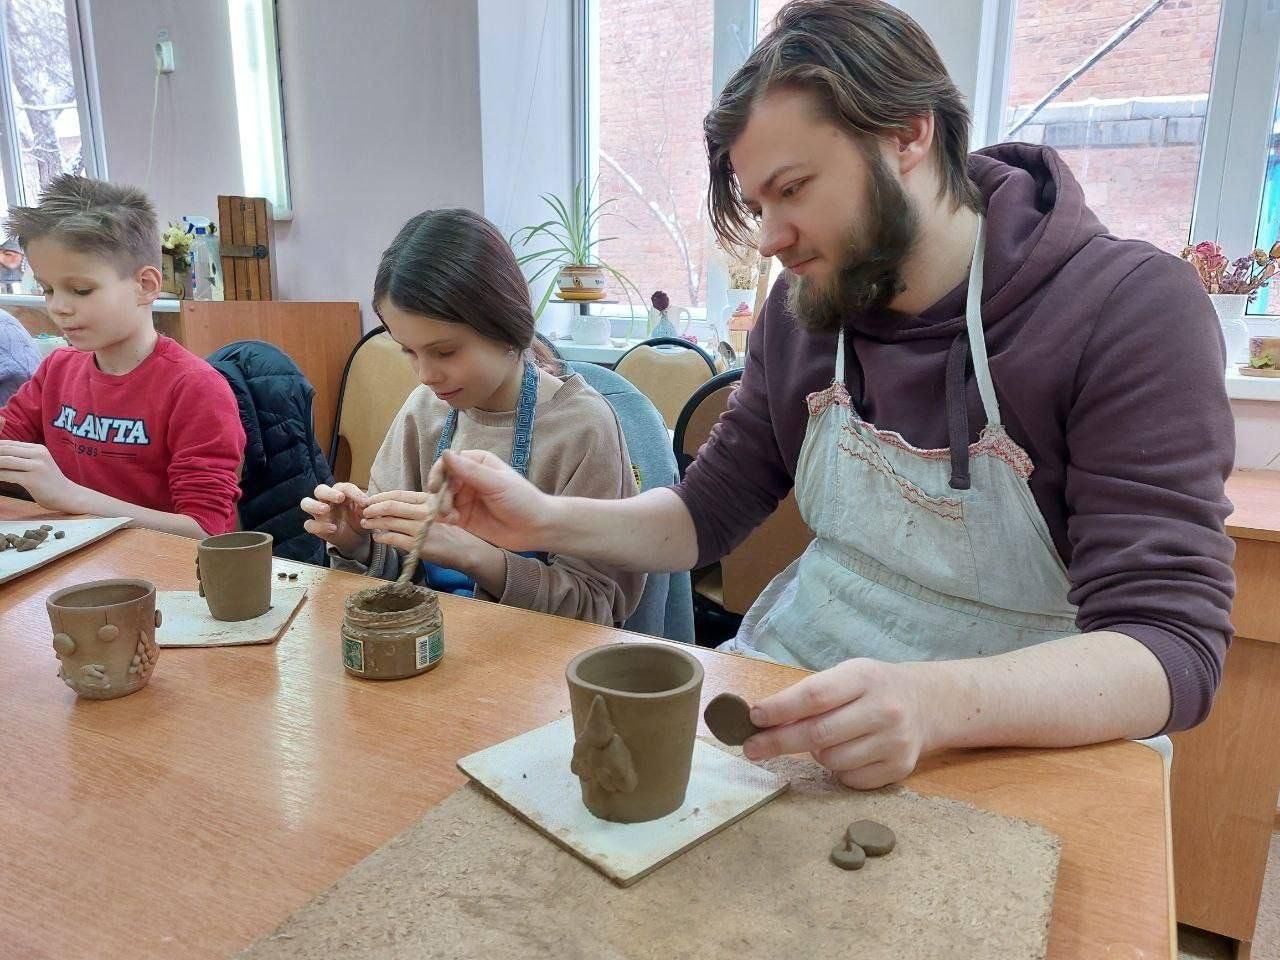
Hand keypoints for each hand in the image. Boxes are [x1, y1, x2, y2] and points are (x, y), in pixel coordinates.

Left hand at [0, 440, 82, 511]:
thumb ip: (22, 459)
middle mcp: (38, 454)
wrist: (68, 497)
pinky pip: (7, 475)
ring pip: (4, 461)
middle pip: (5, 449)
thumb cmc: (49, 484)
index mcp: (38, 448)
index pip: (8, 444)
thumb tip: (1, 458)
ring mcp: (37, 466)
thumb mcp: (38, 465)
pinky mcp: (33, 479)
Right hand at [301, 482, 368, 556]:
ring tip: (325, 509)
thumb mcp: (367, 513)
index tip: (365, 502)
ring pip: (306, 503)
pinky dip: (319, 526)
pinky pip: (309, 524)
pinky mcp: (316, 526)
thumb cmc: (360, 519)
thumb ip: (367, 507)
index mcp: (341, 492)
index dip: (354, 493)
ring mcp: (319, 512)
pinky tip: (333, 528)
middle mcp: (327, 500)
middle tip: (340, 497)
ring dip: (314, 505)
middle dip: (329, 492)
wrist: (357, 537)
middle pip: (320, 490)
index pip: (344, 487)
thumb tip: (369, 503)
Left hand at [361, 489, 490, 570]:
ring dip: (373, 523)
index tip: (370, 499)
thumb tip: (394, 506)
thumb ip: (419, 508)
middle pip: (390, 506)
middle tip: (364, 512)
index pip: (398, 495)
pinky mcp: (417, 545)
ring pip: (388, 522)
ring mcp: (420, 529)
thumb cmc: (452, 531)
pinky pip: (392, 539)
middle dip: (372, 509)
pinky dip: (381, 537)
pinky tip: (378, 537)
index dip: (380, 496)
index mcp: (428, 501)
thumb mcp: (438, 512)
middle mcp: (423, 512)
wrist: (466, 550)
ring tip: (366, 523)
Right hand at [428, 449, 553, 551]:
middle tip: (445, 507)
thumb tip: (445, 453)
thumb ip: (471, 471)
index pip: (449, 461)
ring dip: (439, 506)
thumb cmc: (523, 500)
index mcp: (478, 462)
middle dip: (439, 493)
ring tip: (451, 516)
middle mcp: (468, 478)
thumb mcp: (498, 483)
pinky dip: (442, 517)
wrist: (536, 528)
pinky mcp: (463, 518)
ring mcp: (465, 498)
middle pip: (441, 481)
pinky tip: (452, 521)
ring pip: (440, 498)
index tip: (435, 486)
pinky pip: (444, 515)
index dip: (439, 472)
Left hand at [742, 659, 937, 789]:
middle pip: (818, 733)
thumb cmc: (873, 688)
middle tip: (752, 748)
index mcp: (864, 677)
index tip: (754, 718)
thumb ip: (811, 694)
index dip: (781, 708)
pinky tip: (848, 752)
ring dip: (815, 754)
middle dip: (778, 742)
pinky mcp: (899, 768)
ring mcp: (894, 742)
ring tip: (824, 739)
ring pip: (831, 760)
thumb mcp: (848, 675)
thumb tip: (763, 720)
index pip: (815, 695)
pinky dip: (838, 769)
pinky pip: (849, 778)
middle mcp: (883, 709)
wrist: (927, 703)